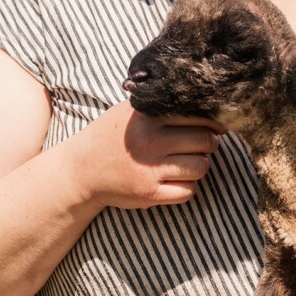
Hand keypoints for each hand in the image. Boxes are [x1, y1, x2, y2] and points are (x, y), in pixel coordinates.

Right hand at [78, 100, 224, 210]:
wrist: (82, 170)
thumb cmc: (111, 136)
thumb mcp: (130, 111)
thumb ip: (161, 104)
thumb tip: (203, 102)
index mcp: (147, 116)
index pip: (197, 114)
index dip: (212, 121)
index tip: (214, 125)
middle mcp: (150, 141)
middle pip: (205, 140)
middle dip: (210, 142)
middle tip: (202, 143)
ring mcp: (150, 168)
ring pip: (202, 166)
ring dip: (200, 165)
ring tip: (188, 161)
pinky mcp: (149, 193)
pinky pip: (189, 190)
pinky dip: (187, 186)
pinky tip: (176, 179)